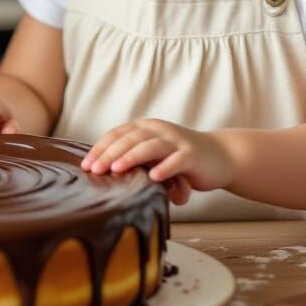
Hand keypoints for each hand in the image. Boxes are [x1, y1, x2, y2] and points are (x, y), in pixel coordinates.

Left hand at [81, 118, 231, 197]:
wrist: (219, 156)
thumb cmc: (179, 160)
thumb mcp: (153, 157)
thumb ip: (134, 161)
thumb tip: (102, 176)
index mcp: (145, 128)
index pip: (117, 134)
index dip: (100, 149)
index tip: (85, 165)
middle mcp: (159, 130)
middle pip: (129, 139)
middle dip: (109, 154)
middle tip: (94, 169)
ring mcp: (176, 141)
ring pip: (150, 146)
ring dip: (131, 157)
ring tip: (116, 170)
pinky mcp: (193, 155)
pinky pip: (177, 161)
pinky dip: (165, 168)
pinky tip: (154, 177)